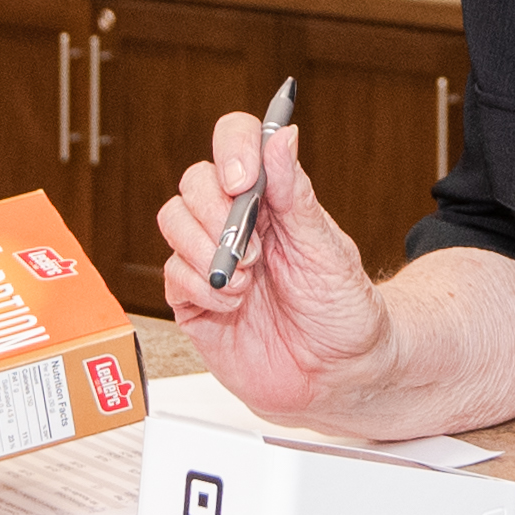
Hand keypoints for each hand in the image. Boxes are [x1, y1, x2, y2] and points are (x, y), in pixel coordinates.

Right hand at [157, 116, 397, 427]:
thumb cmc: (342, 312)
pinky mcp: (193, 300)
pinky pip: (172, 274)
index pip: (236, 142)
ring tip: (247, 280)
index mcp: (272, 199)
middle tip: (253, 250)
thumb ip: (296, 193)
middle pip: (195, 181)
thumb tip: (282, 135)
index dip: (231, 149)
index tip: (243, 180)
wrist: (338, 378)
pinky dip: (201, 288)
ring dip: (207, 251)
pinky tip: (233, 305)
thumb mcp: (327, 250)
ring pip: (173, 220)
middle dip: (217, 212)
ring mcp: (211, 259)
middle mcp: (236, 223)